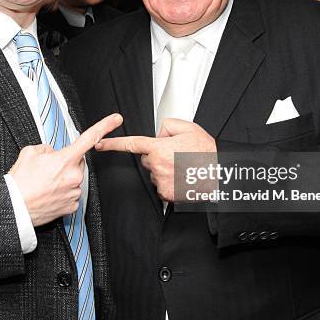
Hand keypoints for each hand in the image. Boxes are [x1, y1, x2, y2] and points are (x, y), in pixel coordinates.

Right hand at [10, 113, 122, 225]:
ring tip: (45, 184)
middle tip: (48, 170)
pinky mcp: (71, 207)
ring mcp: (74, 192)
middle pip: (78, 162)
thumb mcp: (29, 153)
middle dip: (67, 163)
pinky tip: (49, 194)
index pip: (90, 138)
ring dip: (63, 179)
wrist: (13, 207)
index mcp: (65, 159)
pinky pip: (71, 195)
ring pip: (74, 179)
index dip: (105, 126)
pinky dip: (62, 193)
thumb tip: (52, 152)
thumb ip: (46, 147)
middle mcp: (74, 176)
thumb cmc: (19, 182)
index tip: (116, 119)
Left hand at [95, 118, 215, 201]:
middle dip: (157, 155)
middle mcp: (157, 165)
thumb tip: (159, 134)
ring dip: (164, 168)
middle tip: (177, 155)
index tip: (99, 144)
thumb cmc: (206, 151)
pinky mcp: (166, 194)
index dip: (113, 144)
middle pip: (147, 158)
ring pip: (155, 172)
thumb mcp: (187, 127)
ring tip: (182, 166)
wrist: (219, 172)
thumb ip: (167, 126)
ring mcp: (161, 181)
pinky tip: (181, 177)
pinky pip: (161, 185)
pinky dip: (169, 181)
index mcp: (159, 148)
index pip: (131, 144)